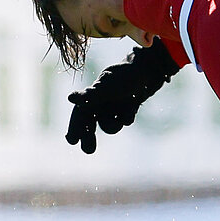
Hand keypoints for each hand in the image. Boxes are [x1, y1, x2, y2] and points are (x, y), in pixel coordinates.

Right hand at [64, 41, 180, 153]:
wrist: (149, 70)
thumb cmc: (125, 76)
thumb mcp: (108, 86)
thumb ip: (92, 95)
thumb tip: (71, 99)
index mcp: (92, 95)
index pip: (80, 114)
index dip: (74, 127)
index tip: (71, 141)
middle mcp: (101, 102)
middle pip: (91, 124)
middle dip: (88, 137)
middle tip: (89, 151)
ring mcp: (114, 106)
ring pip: (109, 125)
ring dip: (113, 125)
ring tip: (120, 120)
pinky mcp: (128, 108)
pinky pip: (124, 120)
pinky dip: (126, 117)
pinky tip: (130, 110)